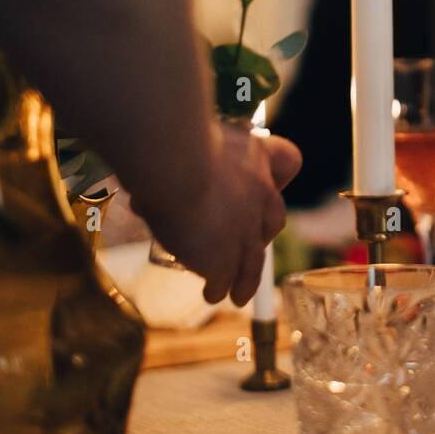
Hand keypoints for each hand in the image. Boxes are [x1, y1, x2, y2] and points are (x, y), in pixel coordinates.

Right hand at [132, 119, 301, 304]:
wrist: (174, 161)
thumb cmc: (171, 138)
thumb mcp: (188, 139)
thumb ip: (179, 162)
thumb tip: (147, 188)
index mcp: (256, 154)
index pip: (287, 160)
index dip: (275, 173)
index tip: (263, 181)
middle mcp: (262, 193)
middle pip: (274, 220)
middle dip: (261, 235)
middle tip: (247, 246)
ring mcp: (247, 229)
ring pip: (254, 261)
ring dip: (246, 280)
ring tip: (239, 295)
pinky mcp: (225, 258)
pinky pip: (226, 279)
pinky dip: (218, 288)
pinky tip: (211, 294)